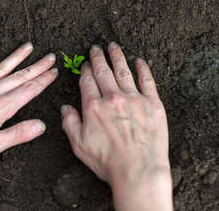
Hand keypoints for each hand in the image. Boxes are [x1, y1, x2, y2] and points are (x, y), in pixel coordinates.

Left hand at [0, 42, 57, 164]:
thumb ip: (17, 134)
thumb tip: (41, 125)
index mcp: (1, 108)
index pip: (28, 90)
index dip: (43, 80)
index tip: (54, 71)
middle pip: (19, 76)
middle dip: (37, 66)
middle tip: (50, 57)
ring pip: (1, 67)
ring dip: (16, 56)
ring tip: (29, 46)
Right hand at [61, 43, 172, 210]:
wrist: (138, 171)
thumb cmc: (108, 162)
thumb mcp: (79, 145)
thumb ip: (70, 123)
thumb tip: (66, 108)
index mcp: (93, 106)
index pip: (88, 80)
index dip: (86, 69)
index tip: (86, 63)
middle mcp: (112, 98)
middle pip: (104, 71)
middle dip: (98, 57)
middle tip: (96, 48)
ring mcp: (134, 99)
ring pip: (123, 71)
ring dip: (117, 57)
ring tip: (114, 47)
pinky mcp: (152, 104)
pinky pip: (147, 80)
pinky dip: (143, 68)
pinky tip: (139, 61)